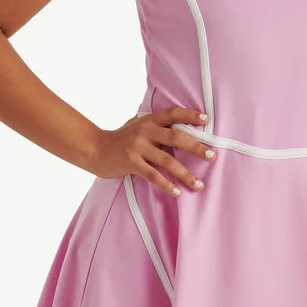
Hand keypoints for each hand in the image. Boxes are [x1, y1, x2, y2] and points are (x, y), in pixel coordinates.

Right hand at [90, 105, 215, 197]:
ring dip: (185, 173)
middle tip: (212, 156)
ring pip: (167, 160)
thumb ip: (155, 128)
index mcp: (148, 120)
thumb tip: (181, 130)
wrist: (94, 149)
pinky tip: (177, 192)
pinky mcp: (131, 162)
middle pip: (175, 136)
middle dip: (196, 147)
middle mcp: (144, 131)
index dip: (189, 115)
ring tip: (199, 184)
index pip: (172, 113)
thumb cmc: (120, 139)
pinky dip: (166, 184)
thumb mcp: (137, 127)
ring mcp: (137, 147)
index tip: (207, 119)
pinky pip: (153, 175)